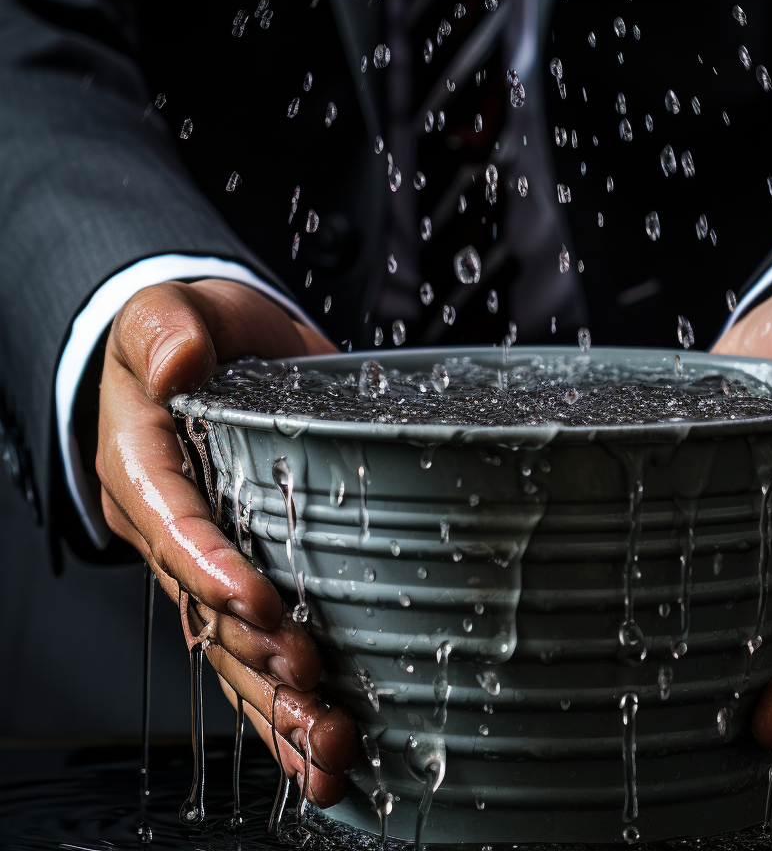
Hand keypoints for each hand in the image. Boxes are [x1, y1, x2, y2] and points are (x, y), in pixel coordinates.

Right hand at [96, 279, 356, 804]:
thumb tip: (181, 360)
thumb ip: (167, 330)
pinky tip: (328, 754)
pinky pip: (260, 652)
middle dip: (258, 657)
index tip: (259, 600)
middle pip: (206, 611)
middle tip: (313, 690)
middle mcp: (174, 532)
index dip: (209, 568)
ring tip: (331, 750)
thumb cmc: (189, 332)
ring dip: (280, 705)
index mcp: (144, 470)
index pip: (172, 527)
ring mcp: (211, 563)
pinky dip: (290, 706)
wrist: (214, 348)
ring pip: (234, 651)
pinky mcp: (253, 575)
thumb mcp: (166, 313)